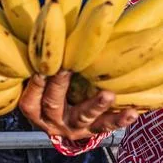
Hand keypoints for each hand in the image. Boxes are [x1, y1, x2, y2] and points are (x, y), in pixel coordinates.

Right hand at [18, 71, 139, 141]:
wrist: (64, 124)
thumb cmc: (50, 91)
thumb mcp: (40, 83)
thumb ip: (40, 66)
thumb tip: (43, 31)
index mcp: (36, 110)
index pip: (30, 100)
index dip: (35, 84)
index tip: (42, 65)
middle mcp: (53, 121)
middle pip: (53, 105)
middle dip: (60, 86)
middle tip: (67, 68)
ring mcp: (74, 128)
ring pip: (84, 118)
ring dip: (96, 106)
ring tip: (108, 95)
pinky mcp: (93, 130)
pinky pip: (107, 126)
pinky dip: (119, 120)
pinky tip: (132, 113)